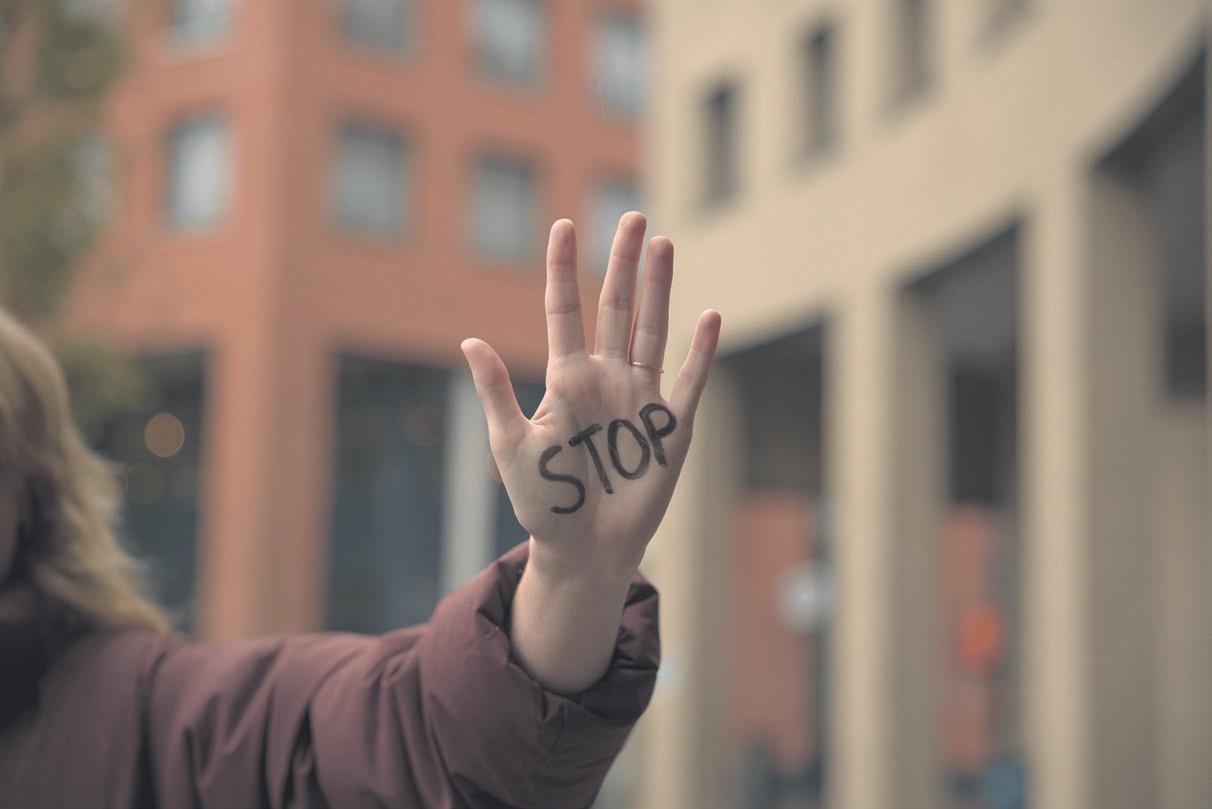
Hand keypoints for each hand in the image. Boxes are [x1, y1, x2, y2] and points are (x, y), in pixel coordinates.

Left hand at [460, 213, 720, 581]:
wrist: (584, 548)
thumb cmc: (543, 502)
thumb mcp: (511, 444)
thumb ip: (497, 392)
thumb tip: (469, 340)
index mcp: (567, 379)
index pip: (565, 310)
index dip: (564, 268)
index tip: (563, 225)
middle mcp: (606, 379)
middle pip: (616, 308)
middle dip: (623, 262)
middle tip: (633, 218)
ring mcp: (641, 399)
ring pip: (652, 331)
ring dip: (659, 290)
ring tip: (664, 245)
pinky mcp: (671, 428)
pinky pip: (690, 382)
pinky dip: (701, 351)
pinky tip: (709, 315)